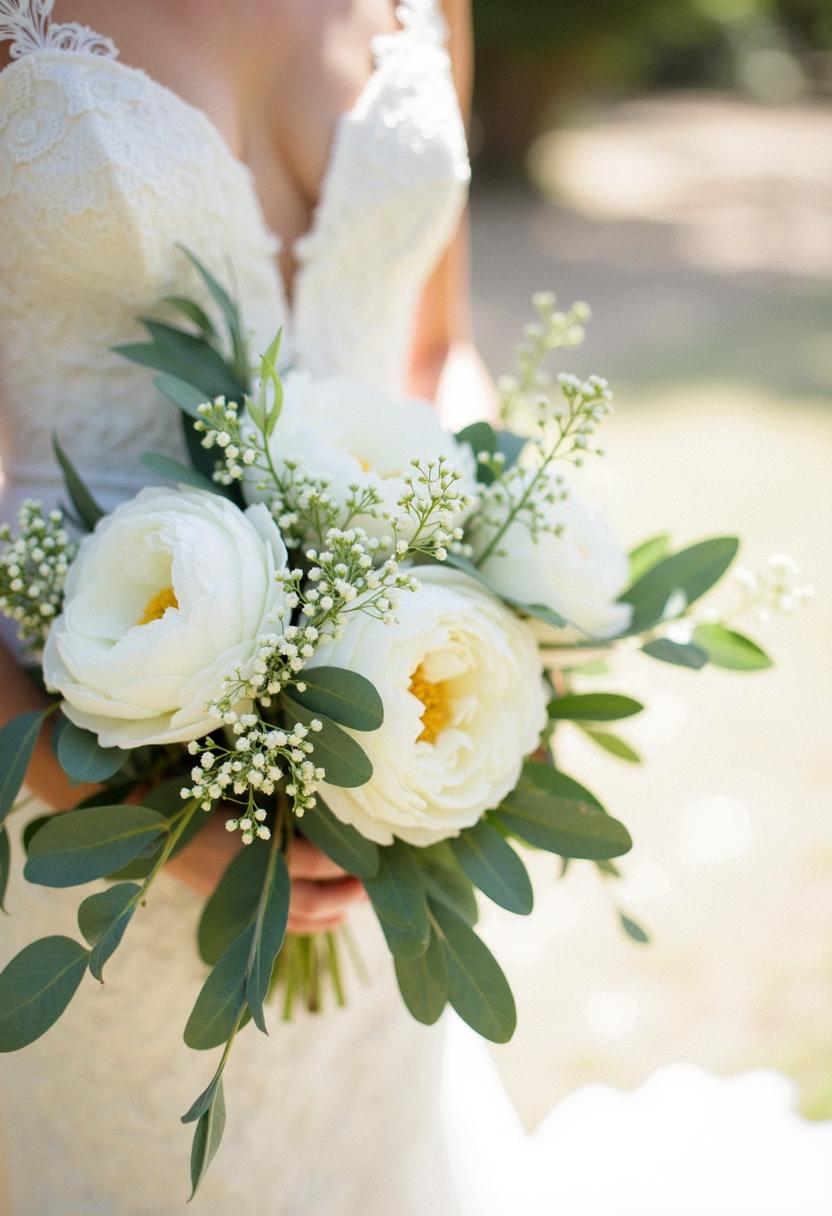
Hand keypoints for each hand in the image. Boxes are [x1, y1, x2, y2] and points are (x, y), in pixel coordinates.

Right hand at [165, 813, 365, 932]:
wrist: (154, 831)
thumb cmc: (202, 798)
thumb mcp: (247, 789)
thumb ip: (286, 795)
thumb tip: (332, 795)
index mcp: (256, 851)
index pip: (316, 862)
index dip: (348, 859)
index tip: (378, 848)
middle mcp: (254, 883)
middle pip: (314, 899)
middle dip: (350, 892)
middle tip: (379, 879)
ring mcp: (245, 901)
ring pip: (301, 918)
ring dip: (336, 911)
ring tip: (362, 899)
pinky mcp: (240, 910)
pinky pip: (284, 926)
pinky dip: (312, 925)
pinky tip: (332, 918)